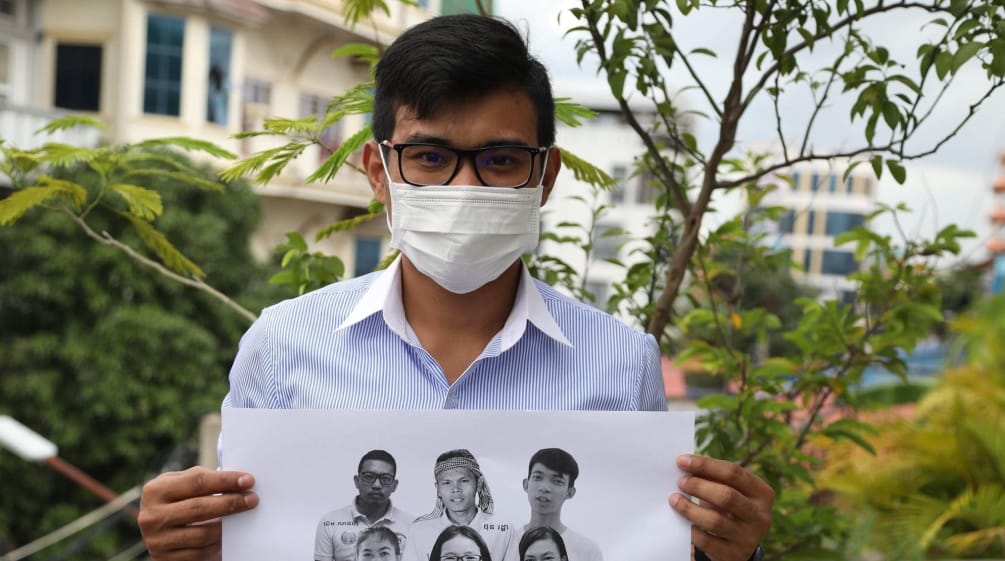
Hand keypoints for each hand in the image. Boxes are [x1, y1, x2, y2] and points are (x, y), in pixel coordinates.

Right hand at [138, 466, 257, 560]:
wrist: (157, 526)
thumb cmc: (177, 498)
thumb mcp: (182, 483)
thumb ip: (203, 480)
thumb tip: (240, 482)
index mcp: (155, 490)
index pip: (197, 482)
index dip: (225, 481)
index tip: (248, 480)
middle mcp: (152, 516)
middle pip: (199, 508)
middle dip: (230, 503)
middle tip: (252, 499)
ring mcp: (157, 541)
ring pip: (202, 534)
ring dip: (227, 527)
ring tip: (244, 517)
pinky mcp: (165, 559)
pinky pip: (200, 553)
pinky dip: (218, 545)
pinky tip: (229, 537)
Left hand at [669, 454, 773, 560]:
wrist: (741, 544)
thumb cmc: (730, 508)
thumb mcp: (730, 490)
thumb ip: (714, 477)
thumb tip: (686, 464)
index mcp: (762, 493)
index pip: (733, 473)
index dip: (706, 465)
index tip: (682, 461)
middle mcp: (760, 516)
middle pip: (727, 496)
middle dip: (699, 486)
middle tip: (680, 482)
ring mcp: (748, 537)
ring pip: (715, 521)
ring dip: (690, 508)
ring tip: (675, 500)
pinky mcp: (734, 554)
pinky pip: (707, 541)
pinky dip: (692, 531)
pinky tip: (683, 523)